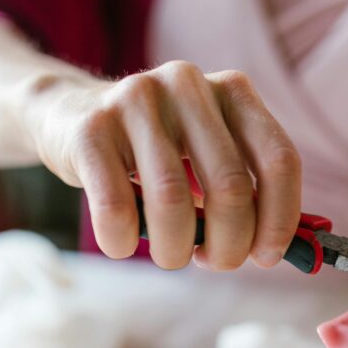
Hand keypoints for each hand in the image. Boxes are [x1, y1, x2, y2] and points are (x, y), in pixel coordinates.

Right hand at [28, 61, 301, 269]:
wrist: (67, 116)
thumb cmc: (153, 152)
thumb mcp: (206, 156)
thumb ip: (246, 191)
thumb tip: (281, 250)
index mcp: (232, 91)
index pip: (279, 159)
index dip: (280, 219)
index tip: (265, 257)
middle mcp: (189, 84)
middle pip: (231, 187)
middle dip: (228, 246)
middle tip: (213, 262)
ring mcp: (136, 99)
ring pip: (173, 201)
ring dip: (176, 250)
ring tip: (171, 256)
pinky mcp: (90, 128)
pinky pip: (117, 206)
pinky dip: (123, 242)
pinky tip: (122, 244)